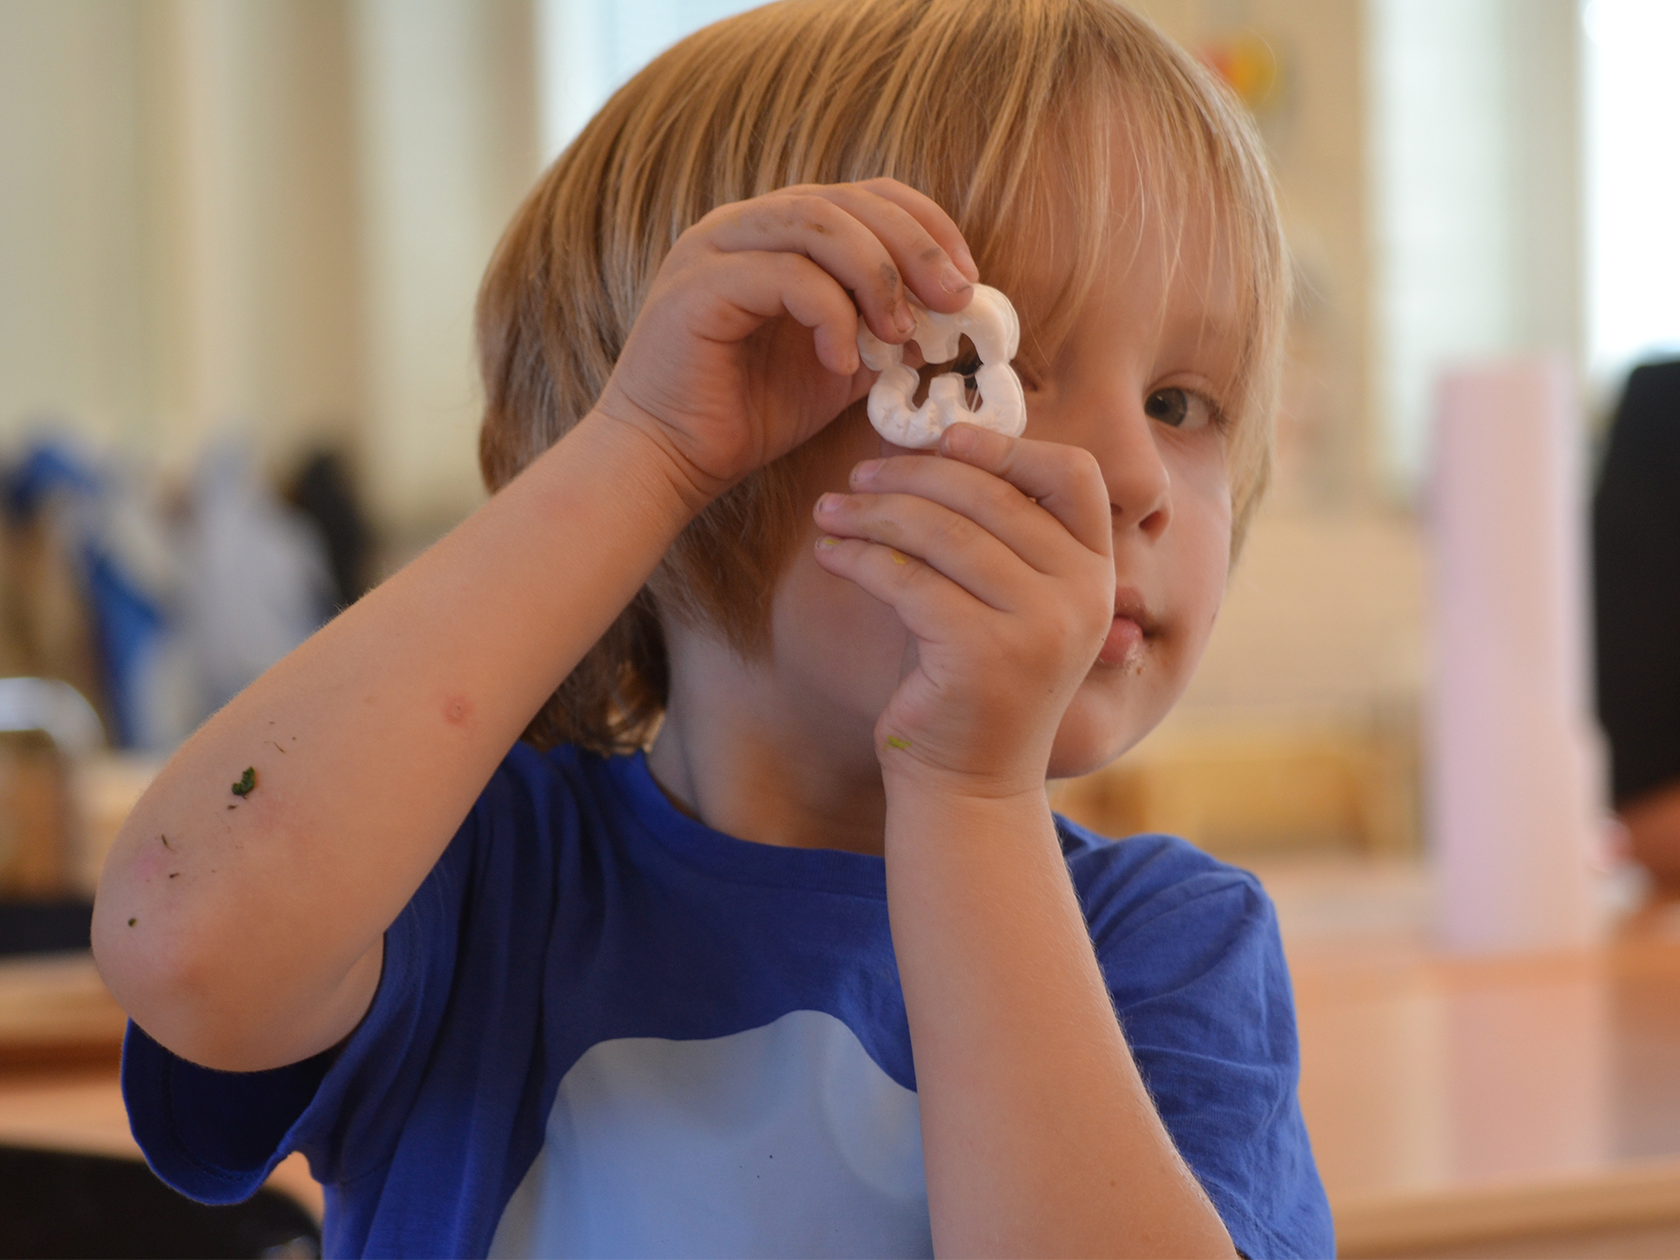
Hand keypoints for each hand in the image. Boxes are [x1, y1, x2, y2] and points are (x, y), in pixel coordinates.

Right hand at [592, 179, 979, 509]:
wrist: (667, 462)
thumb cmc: (746, 416)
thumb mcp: (838, 366)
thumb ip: (882, 331)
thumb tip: (948, 317)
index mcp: (776, 233)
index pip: (865, 195)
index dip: (926, 226)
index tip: (967, 280)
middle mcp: (742, 225)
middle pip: (847, 200)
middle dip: (914, 247)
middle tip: (954, 298)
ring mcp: (714, 248)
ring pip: (817, 223)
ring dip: (877, 275)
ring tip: (901, 332)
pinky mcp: (697, 286)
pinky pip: (785, 276)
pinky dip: (830, 316)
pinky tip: (844, 364)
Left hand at [811, 423, 1116, 795]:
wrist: (968, 783)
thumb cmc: (971, 679)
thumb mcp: (1001, 599)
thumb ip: (992, 533)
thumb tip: (930, 447)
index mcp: (1097, 572)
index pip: (1073, 475)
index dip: (1007, 445)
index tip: (942, 437)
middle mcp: (1083, 595)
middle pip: (991, 495)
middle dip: (913, 475)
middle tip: (859, 477)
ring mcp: (1039, 625)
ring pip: (943, 533)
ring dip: (874, 513)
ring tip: (830, 510)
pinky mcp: (984, 654)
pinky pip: (907, 580)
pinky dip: (859, 559)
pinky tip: (831, 555)